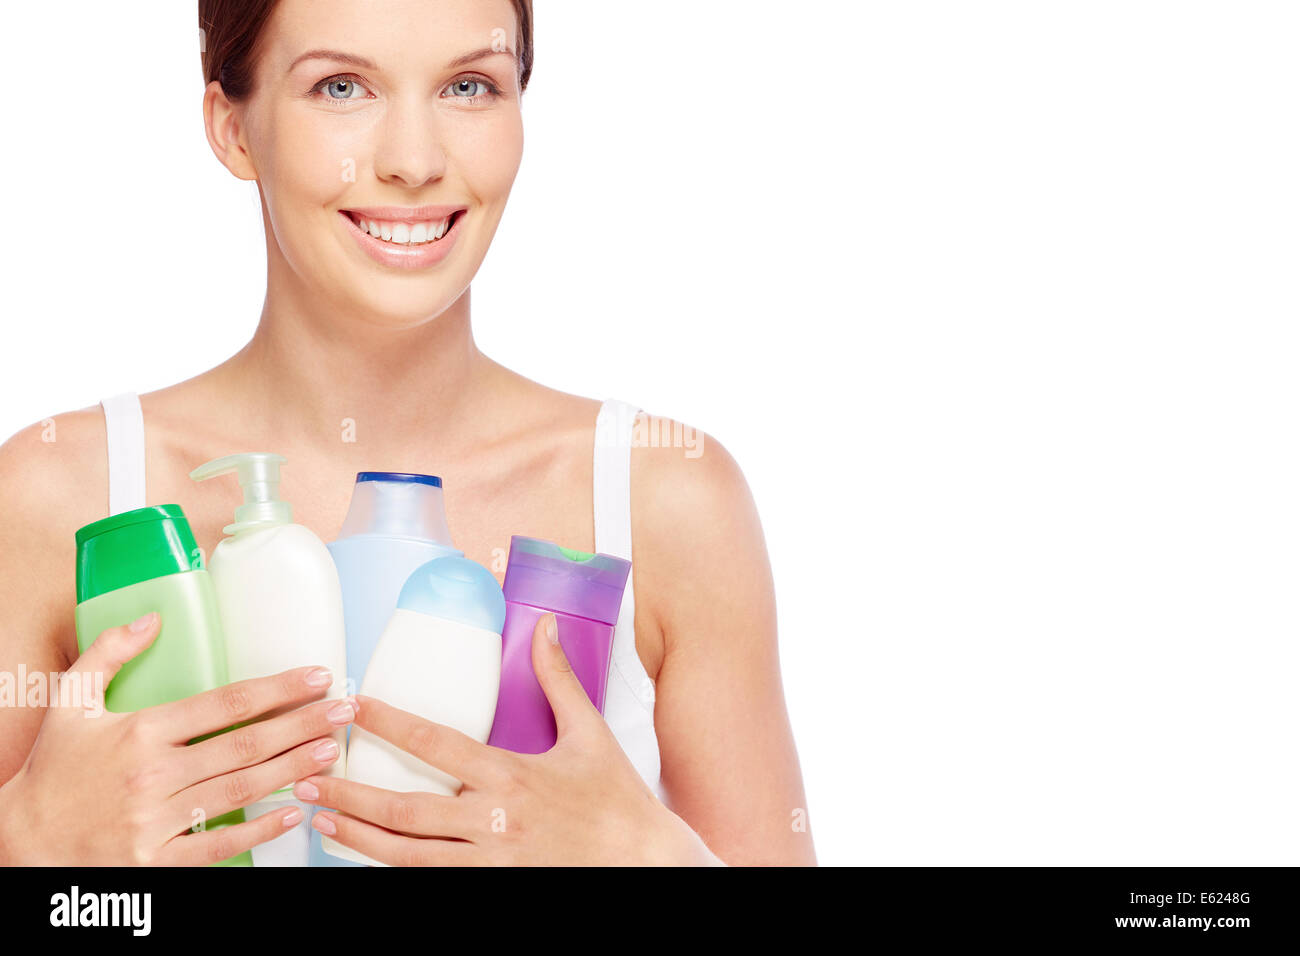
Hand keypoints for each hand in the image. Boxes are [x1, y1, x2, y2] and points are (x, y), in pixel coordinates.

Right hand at [0, 611, 355, 864]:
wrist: (21, 842)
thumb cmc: (52, 771)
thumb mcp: (70, 702)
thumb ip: (110, 653)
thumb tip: (153, 616)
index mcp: (141, 731)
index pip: (225, 703)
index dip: (277, 688)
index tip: (316, 676)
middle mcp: (154, 774)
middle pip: (246, 745)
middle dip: (303, 724)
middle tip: (345, 710)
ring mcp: (158, 821)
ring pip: (242, 789)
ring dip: (295, 768)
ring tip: (333, 750)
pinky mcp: (158, 861)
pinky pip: (221, 843)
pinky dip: (262, 827)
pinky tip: (295, 810)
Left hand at [298, 613, 722, 865]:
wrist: (647, 864)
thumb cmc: (619, 800)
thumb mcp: (590, 734)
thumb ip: (558, 679)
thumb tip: (546, 625)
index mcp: (512, 774)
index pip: (436, 745)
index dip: (389, 723)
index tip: (353, 706)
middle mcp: (494, 819)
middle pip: (404, 808)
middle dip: (349, 792)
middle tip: (305, 776)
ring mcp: (490, 862)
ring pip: (406, 854)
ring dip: (357, 836)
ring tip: (319, 819)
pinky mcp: (494, 888)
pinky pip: (430, 881)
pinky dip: (392, 869)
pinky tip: (364, 857)